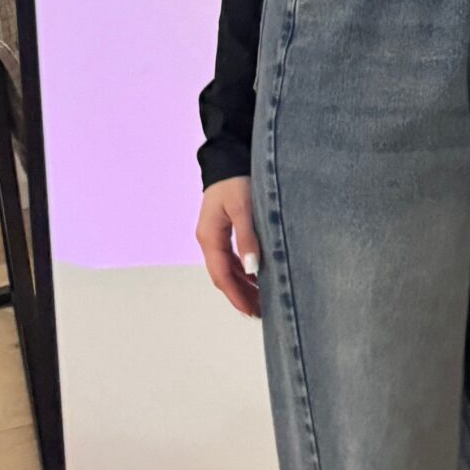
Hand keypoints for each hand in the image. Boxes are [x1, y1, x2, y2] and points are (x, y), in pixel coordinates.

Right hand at [196, 178, 261, 317]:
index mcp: (209, 237)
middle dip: (239, 295)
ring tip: (260, 300)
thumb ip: (247, 238)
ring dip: (242, 284)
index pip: (222, 275)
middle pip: (223, 275)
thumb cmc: (236, 180)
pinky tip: (256, 277)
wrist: (228, 157)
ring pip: (227, 268)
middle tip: (260, 313)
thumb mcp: (243, 208)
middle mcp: (208, 239)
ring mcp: (214, 235)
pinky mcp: (222, 229)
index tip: (250, 312)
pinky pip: (231, 257)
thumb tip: (253, 269)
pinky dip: (243, 270)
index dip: (236, 296)